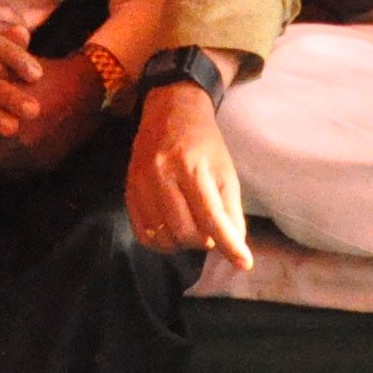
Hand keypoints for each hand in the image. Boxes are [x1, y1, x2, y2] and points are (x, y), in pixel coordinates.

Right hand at [123, 76, 254, 268]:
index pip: (211, 217)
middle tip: (210, 231)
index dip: (229, 244)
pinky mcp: (129, 189)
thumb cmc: (205, 143)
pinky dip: (160, 241)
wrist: (170, 109)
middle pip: (185, 231)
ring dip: (182, 243)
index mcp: (193, 167)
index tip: (244, 263)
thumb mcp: (225, 171)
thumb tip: (237, 250)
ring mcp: (142, 182)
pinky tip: (171, 231)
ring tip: (191, 229)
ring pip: (163, 236)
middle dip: (203, 241)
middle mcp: (163, 174)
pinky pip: (142, 232)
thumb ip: (231, 211)